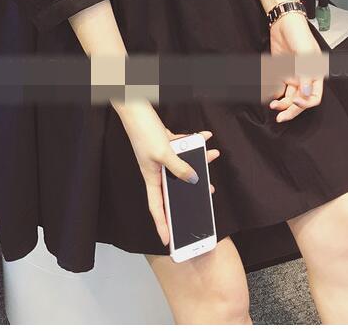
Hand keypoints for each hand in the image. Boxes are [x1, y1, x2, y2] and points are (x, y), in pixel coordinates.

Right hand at [114, 100, 219, 245]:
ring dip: (198, 159)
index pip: (157, 208)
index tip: (168, 240)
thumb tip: (194, 180)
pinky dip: (193, 142)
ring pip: (183, 163)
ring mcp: (161, 156)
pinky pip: (182, 146)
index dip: (161, 225)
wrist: (135, 108)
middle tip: (206, 197)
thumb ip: (180, 167)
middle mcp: (156, 169)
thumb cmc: (143, 132)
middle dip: (191, 190)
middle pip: (175, 186)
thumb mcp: (163, 153)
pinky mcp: (165, 142)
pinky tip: (204, 137)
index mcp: (151, 177)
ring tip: (211, 157)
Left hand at [268, 13, 324, 122]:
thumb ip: (306, 74)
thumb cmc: (299, 33)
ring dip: (282, 104)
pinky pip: (279, 89)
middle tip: (281, 117)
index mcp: (315, 74)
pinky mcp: (281, 72)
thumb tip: (306, 94)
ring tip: (274, 106)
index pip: (315, 97)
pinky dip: (275, 95)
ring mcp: (293, 76)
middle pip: (301, 101)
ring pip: (289, 98)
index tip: (295, 102)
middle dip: (292, 111)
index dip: (306, 103)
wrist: (284, 23)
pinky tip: (269, 96)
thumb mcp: (305, 53)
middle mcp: (305, 78)